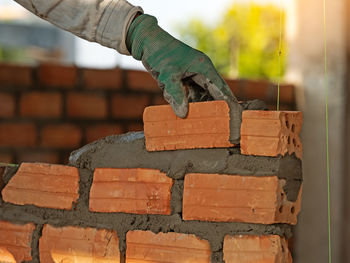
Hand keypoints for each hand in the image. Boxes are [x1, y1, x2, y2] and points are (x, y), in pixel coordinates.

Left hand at [126, 14, 241, 141]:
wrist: (147, 42)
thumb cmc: (160, 53)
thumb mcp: (168, 75)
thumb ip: (176, 95)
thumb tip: (183, 114)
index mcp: (204, 67)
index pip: (221, 88)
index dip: (228, 103)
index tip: (234, 117)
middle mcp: (201, 72)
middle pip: (213, 94)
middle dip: (214, 109)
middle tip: (218, 125)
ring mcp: (192, 75)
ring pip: (200, 96)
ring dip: (197, 107)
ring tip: (201, 122)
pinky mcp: (183, 79)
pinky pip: (188, 95)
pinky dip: (185, 102)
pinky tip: (182, 111)